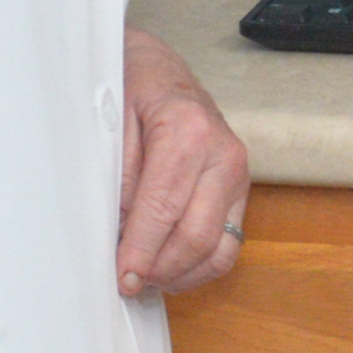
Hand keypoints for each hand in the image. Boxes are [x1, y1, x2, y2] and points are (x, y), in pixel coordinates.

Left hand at [119, 27, 249, 297]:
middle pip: (196, 235)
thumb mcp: (110, 121)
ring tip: (147, 280)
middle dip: (160, 268)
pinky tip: (170, 269)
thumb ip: (117, 177)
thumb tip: (120, 234)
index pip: (164, 209)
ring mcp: (238, 174)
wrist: (160, 69)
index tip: (121, 277)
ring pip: (219, 248)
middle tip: (128, 283)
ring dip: (181, 274)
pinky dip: (201, 267)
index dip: (141, 251)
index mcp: (188, 131)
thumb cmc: (131, 90)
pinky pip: (229, 243)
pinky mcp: (241, 189)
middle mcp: (224, 154)